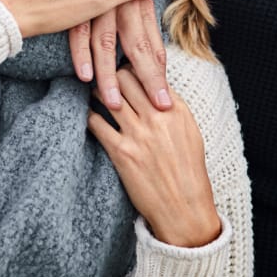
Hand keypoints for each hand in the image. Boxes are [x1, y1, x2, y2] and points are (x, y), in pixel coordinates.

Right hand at [69, 1, 170, 110]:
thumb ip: (143, 23)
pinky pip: (78, 32)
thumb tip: (155, 62)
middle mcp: (125, 2)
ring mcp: (101, 2)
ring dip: (109, 75)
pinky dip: (81, 54)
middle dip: (147, 77)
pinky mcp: (78, 2)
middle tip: (156, 105)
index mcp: (141, 2)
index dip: (159, 75)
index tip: (165, 101)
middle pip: (138, 45)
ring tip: (115, 103)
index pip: (153, 44)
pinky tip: (85, 76)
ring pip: (106, 43)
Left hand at [88, 68, 221, 247]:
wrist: (184, 209)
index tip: (123, 68)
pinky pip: (96, 123)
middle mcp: (157, 117)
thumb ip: (171, 107)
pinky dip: (89, 115)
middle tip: (104, 77)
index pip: (148, 73)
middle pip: (124, 77)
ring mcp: (139, 134)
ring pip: (107, 95)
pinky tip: (87, 115)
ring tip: (93, 93)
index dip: (133, 67)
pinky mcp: (122, 153)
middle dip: (112, 74)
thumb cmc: (187, 171)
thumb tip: (152, 86)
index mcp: (175, 109)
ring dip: (97, 92)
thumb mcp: (189, 132)